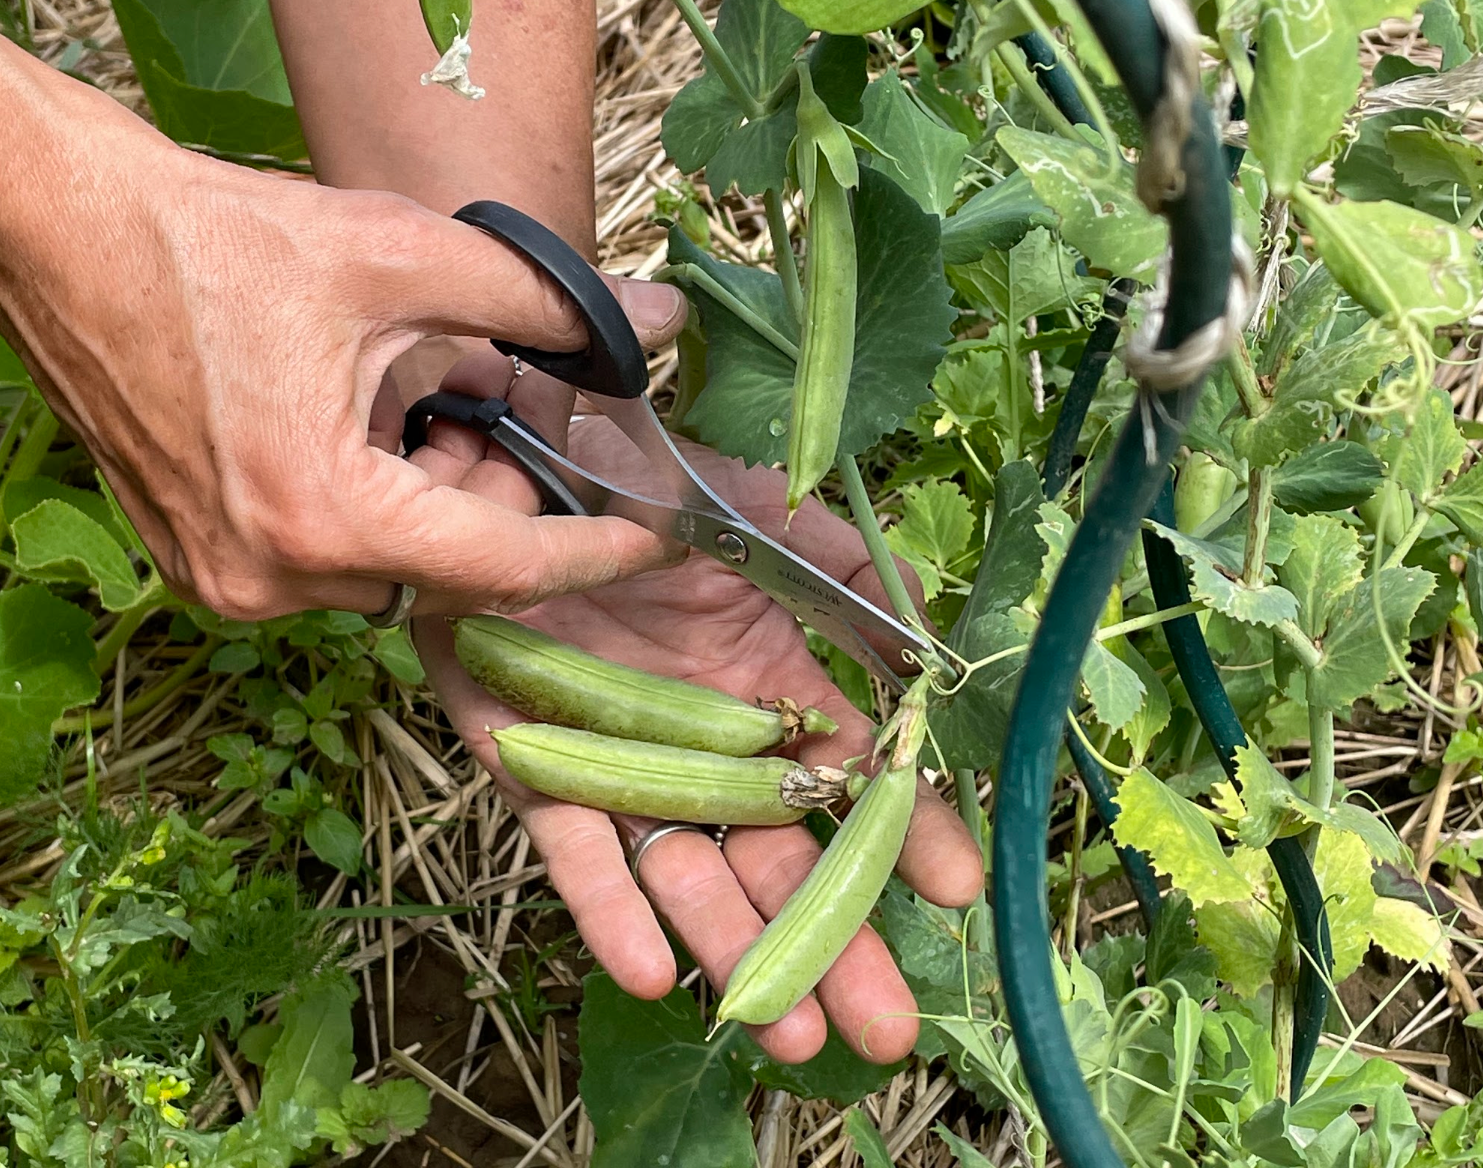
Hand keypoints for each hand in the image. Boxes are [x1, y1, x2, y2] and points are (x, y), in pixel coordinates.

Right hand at [0, 27, 685, 619]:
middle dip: (501, 492)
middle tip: (501, 398)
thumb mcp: (398, 256)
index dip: (594, 546)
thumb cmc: (212, 242)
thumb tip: (650, 322)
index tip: (656, 529)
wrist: (66, 238)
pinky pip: (338, 561)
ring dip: (439, 497)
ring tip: (426, 396)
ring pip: (398, 568)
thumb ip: (539, 299)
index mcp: (324, 516)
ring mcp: (232, 582)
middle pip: (452, 569)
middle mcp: (274, 577)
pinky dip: (381, 507)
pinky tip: (372, 424)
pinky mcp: (209, 566)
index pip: (504, 565)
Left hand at [411, 416, 983, 1064]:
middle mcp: (701, 738)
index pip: (849, 777)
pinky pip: (574, 842)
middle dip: (829, 943)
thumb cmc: (651, 476)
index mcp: (766, 685)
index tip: (956, 893)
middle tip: (883, 1027)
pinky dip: (607, 903)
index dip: (902, 835)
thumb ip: (851, 577)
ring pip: (685, 869)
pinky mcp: (533, 761)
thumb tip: (935, 653)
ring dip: (732, 947)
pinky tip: (649, 970)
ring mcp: (620, 756)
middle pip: (775, 855)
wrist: (526, 450)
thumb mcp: (769, 519)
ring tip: (787, 1031)